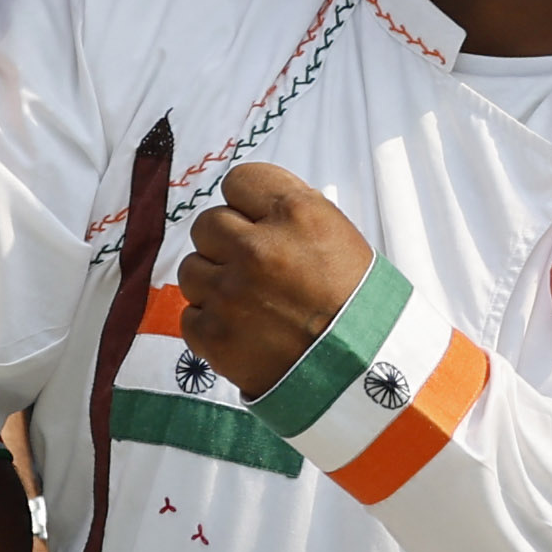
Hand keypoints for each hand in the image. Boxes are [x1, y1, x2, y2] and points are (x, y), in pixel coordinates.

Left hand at [184, 159, 381, 403]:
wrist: (361, 370)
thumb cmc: (354, 301)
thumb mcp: (337, 235)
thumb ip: (288, 212)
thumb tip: (245, 204)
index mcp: (297, 214)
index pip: (239, 180)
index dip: (247, 202)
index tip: (256, 220)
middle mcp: (259, 247)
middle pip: (208, 223)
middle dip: (226, 243)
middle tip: (253, 267)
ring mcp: (231, 292)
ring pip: (191, 268)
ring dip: (215, 282)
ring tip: (250, 301)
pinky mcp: (212, 333)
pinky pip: (189, 313)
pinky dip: (211, 322)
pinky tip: (243, 329)